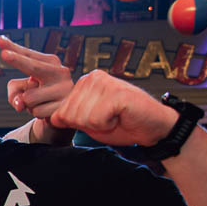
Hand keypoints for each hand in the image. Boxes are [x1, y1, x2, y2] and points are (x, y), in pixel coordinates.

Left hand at [0, 36, 75, 125]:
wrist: (59, 114)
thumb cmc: (38, 97)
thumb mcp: (21, 91)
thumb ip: (14, 93)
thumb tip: (21, 104)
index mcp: (50, 63)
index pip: (28, 55)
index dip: (14, 49)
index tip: (0, 40)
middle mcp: (60, 72)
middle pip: (33, 67)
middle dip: (18, 60)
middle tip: (4, 54)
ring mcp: (64, 89)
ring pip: (28, 98)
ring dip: (28, 105)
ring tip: (40, 102)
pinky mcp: (64, 106)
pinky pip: (36, 112)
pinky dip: (36, 114)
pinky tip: (47, 111)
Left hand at [30, 66, 178, 148]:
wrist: (154, 127)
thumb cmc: (123, 124)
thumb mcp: (89, 122)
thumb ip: (70, 117)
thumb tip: (52, 117)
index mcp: (84, 84)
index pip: (61, 113)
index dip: (80, 125)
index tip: (99, 120)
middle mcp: (92, 78)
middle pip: (70, 116)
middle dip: (89, 125)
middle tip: (109, 119)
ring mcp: (104, 83)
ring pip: (82, 118)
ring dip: (99, 125)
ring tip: (115, 117)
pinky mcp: (115, 92)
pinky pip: (96, 120)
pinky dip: (107, 125)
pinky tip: (120, 116)